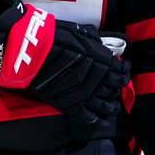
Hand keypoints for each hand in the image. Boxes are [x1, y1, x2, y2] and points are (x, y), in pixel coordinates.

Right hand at [0, 0, 129, 127]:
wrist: (30, 51)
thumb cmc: (53, 37)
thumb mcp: (79, 34)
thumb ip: (96, 44)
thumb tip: (105, 51)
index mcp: (102, 60)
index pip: (121, 72)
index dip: (124, 72)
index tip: (124, 71)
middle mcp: (98, 79)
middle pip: (115, 88)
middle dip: (118, 87)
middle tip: (117, 86)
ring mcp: (85, 94)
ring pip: (105, 104)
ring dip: (111, 105)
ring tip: (111, 106)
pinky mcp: (70, 105)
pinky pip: (87, 116)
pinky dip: (96, 120)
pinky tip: (101, 120)